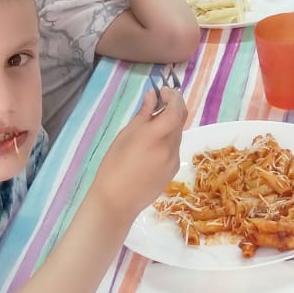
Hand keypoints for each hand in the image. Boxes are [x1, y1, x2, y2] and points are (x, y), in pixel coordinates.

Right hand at [92, 85, 185, 226]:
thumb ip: (143, 115)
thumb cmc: (113, 166)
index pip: (176, 110)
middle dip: (173, 107)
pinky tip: (151, 147)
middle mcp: (170, 147)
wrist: (116, 201)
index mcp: (155, 136)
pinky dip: (167, 140)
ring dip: (169, 125)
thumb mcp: (125, 136)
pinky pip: (174, 149)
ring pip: (177, 134)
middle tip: (159, 102)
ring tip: (150, 127)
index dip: (173, 97)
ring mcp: (173, 160)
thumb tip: (153, 97)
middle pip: (180, 120)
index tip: (163, 91)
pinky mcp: (173, 171)